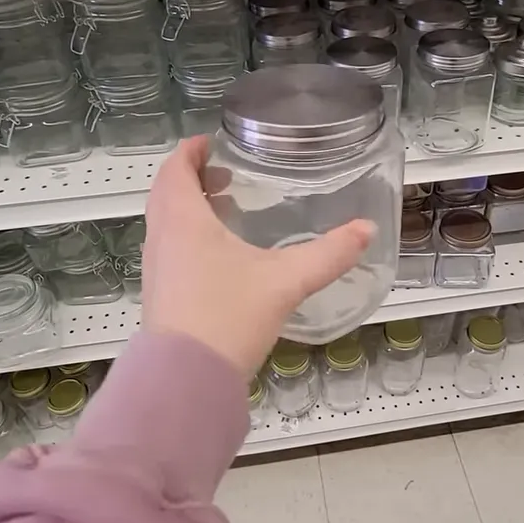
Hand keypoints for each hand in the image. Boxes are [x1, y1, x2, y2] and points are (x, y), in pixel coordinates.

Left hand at [141, 136, 375, 376]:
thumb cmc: (229, 315)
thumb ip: (328, 254)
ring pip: (165, 224)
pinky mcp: (160, 296)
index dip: (190, 151)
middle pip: (166, 193)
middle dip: (192, 178)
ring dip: (189, 210)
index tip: (211, 143)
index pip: (175, 168)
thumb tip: (366, 230)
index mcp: (183, 218)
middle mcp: (161, 237)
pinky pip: (170, 250)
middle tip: (225, 177)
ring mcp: (157, 268)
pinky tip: (221, 258)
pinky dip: (188, 238)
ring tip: (226, 213)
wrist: (187, 378)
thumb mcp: (286, 281)